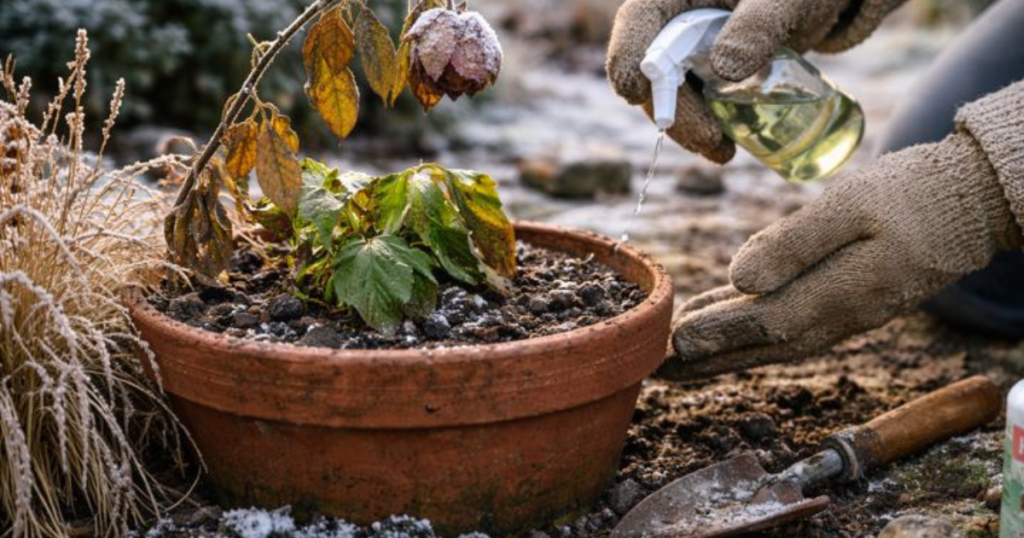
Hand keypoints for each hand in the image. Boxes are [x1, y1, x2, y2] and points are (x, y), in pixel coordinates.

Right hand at [607, 0, 860, 163]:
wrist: (805, 9)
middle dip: (673, 111)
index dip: (627, 57)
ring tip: (722, 152)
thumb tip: (725, 70)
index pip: (637, 20)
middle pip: (650, 70)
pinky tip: (725, 146)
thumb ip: (759, 25)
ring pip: (667, 96)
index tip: (634, 94)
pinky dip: (703, 128)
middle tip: (709, 140)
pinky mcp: (698, 76)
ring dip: (688, 129)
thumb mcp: (786, 2)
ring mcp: (682, 53)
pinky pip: (690, 105)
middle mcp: (670, 23)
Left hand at [666, 134, 1021, 378]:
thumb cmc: (910, 196)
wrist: (971, 204)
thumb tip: (737, 279)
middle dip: (705, 361)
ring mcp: (843, 315)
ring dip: (722, 352)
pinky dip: (749, 332)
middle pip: (758, 347)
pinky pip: (788, 327)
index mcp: (836, 294)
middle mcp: (836, 317)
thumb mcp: (849, 205)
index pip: (758, 324)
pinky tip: (723, 323)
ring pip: (771, 342)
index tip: (666, 344)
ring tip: (677, 359)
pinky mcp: (846, 303)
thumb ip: (793, 243)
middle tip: (654, 371)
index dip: (711, 335)